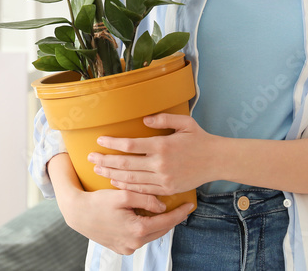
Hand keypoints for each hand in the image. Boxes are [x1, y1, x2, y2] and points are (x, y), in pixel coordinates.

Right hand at [48, 153, 193, 255]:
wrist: (77, 213)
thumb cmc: (98, 201)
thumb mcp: (123, 194)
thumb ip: (145, 198)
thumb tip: (162, 205)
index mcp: (137, 230)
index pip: (166, 222)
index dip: (180, 213)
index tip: (191, 205)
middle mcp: (134, 243)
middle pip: (160, 230)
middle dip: (171, 218)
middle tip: (181, 207)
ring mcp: (127, 248)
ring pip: (150, 235)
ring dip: (158, 223)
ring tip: (164, 211)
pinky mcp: (121, 249)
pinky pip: (139, 238)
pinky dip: (145, 229)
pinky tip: (147, 218)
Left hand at [89, 113, 220, 196]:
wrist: (217, 160)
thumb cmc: (199, 138)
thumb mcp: (184, 123)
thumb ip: (163, 118)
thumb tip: (143, 120)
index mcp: (162, 145)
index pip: (130, 145)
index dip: (112, 143)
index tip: (99, 140)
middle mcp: (160, 164)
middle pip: (126, 164)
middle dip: (105, 160)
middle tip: (90, 157)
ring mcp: (163, 178)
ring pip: (131, 179)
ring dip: (112, 174)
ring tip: (98, 169)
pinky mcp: (167, 189)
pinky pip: (142, 189)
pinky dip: (127, 186)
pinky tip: (115, 182)